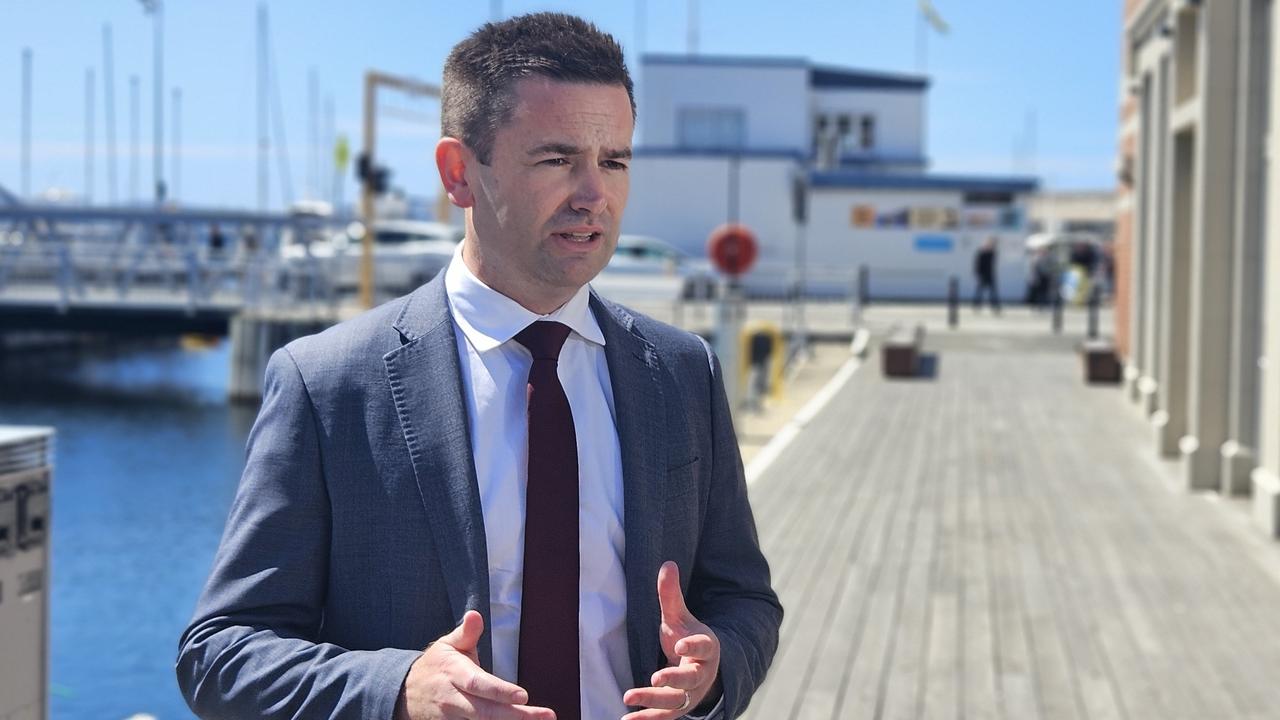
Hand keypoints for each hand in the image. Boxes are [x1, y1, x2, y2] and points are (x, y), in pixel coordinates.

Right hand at [395, 610, 555, 719]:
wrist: (405, 694)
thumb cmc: (436, 667)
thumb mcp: (448, 645)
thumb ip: (466, 633)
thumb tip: (475, 615)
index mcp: (454, 674)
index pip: (478, 685)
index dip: (500, 692)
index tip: (523, 696)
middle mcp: (453, 699)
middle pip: (486, 712)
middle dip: (517, 716)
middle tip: (546, 716)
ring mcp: (452, 719)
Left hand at [621, 561, 720, 718]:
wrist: (700, 668)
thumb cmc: (686, 638)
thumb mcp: (679, 617)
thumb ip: (672, 595)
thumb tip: (667, 563)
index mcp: (706, 648)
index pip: (703, 647)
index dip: (693, 647)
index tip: (679, 646)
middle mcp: (701, 674)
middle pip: (690, 680)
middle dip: (674, 679)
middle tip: (656, 677)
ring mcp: (690, 694)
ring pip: (675, 702)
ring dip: (653, 702)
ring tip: (628, 697)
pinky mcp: (677, 708)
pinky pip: (663, 717)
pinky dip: (646, 719)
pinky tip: (626, 719)